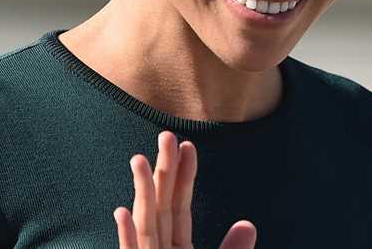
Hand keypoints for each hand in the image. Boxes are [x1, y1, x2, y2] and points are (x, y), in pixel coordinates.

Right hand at [114, 130, 256, 248]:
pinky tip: (122, 210)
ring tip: (140, 159)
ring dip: (142, 192)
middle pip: (161, 205)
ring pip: (145, 223)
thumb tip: (249, 224)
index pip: (180, 207)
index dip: (184, 176)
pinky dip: (127, 235)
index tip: (188, 145)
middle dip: (164, 171)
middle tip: (167, 135)